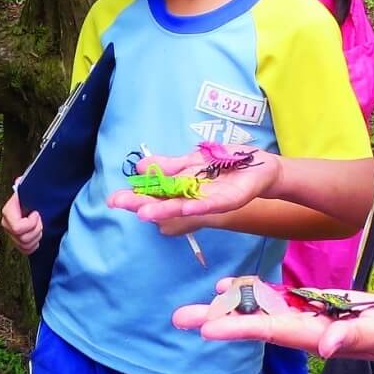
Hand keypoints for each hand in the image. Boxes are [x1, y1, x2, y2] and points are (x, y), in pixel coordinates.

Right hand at [2, 189, 43, 254]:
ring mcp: (11, 234)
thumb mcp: (30, 186)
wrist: (35, 198)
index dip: (30, 224)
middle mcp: (6, 224)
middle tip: (41, 220)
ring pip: (24, 246)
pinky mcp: (18, 241)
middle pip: (22, 239)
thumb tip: (19, 180)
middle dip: (36, 230)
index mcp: (8, 211)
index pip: (17, 228)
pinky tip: (38, 236)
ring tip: (40, 226)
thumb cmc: (33, 192)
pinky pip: (25, 251)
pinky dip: (34, 246)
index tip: (37, 213)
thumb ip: (25, 183)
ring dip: (36, 237)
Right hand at [106, 150, 279, 232]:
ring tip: (145, 213)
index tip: (113, 199)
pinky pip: (213, 204)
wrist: (260, 167)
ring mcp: (209, 200)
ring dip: (165, 209)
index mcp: (181, 187)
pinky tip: (187, 207)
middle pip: (164, 202)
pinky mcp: (230, 200)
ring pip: (184, 206)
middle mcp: (192, 197)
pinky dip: (200, 205)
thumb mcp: (192, 160)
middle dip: (142, 204)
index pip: (154, 193)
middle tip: (118, 205)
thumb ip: (168, 165)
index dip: (135, 196)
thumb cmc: (226, 164)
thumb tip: (140, 167)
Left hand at [171, 276, 373, 363]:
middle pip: (251, 323)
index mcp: (311, 335)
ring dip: (224, 309)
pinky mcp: (309, 307)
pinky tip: (227, 287)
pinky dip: (250, 294)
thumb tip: (327, 347)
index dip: (238, 327)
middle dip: (216, 321)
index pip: (268, 330)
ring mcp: (302, 318)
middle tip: (179, 319)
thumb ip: (352, 337)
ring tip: (190, 308)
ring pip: (256, 312)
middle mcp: (299, 329)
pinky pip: (273, 301)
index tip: (207, 329)